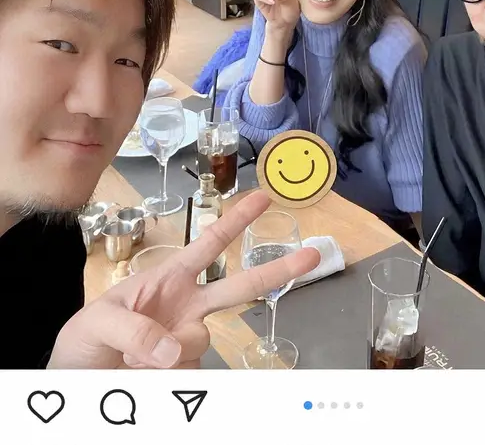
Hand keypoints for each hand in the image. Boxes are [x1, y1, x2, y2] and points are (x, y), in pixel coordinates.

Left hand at [49, 190, 318, 368]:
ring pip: (201, 344)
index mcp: (168, 281)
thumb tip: (176, 348)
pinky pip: (189, 376)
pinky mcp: (186, 376)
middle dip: (277, 270)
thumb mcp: (97, 322)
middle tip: (312, 255)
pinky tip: (139, 377)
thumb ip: (134, 328)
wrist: (74, 383)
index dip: (235, 221)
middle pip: (239, 287)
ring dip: (168, 353)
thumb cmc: (84, 342)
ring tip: (129, 360)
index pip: (207, 246)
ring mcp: (188, 343)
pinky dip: (164, 379)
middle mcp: (187, 308)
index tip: (263, 198)